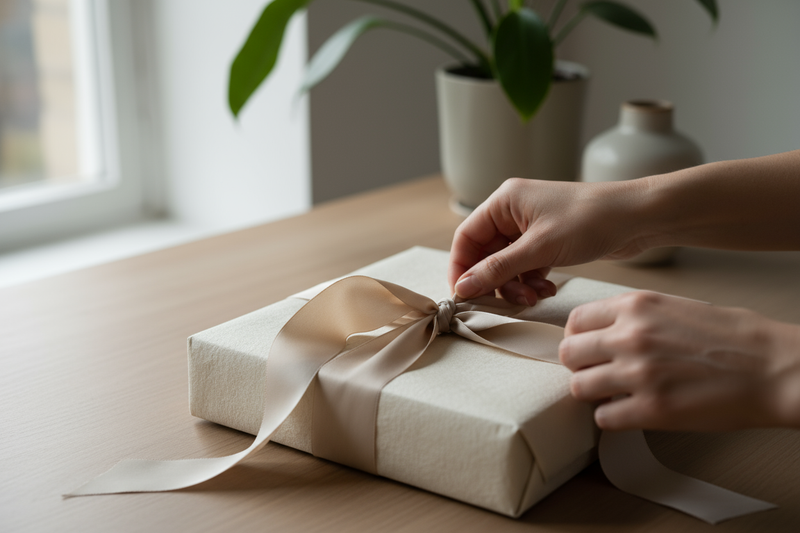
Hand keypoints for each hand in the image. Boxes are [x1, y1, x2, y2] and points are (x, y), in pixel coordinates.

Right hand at [448, 178, 648, 304]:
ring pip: (507, 265)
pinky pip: (527, 267)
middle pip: (486, 254)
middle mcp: (514, 212)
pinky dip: (533, 282)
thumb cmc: (592, 219)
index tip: (464, 295)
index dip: (461, 268)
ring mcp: (532, 227)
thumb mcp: (540, 248)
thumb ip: (498, 269)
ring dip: (517, 285)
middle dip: (496, 281)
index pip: (466, 237)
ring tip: (535, 296)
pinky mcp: (549, 241)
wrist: (639, 218)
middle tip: (508, 301)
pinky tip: (548, 289)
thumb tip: (464, 287)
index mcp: (505, 201)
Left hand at [559, 291, 799, 430]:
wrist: (775, 368)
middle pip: (569, 354)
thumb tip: (606, 329)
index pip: (576, 321)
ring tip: (614, 394)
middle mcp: (630, 335)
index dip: (579, 338)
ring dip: (593, 393)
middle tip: (597, 373)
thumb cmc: (736, 338)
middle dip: (580, 366)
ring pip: (578, 387)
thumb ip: (636, 316)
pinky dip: (612, 417)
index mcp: (635, 305)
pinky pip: (603, 417)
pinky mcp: (651, 409)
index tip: (588, 348)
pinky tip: (630, 412)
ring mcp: (638, 373)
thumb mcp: (676, 305)